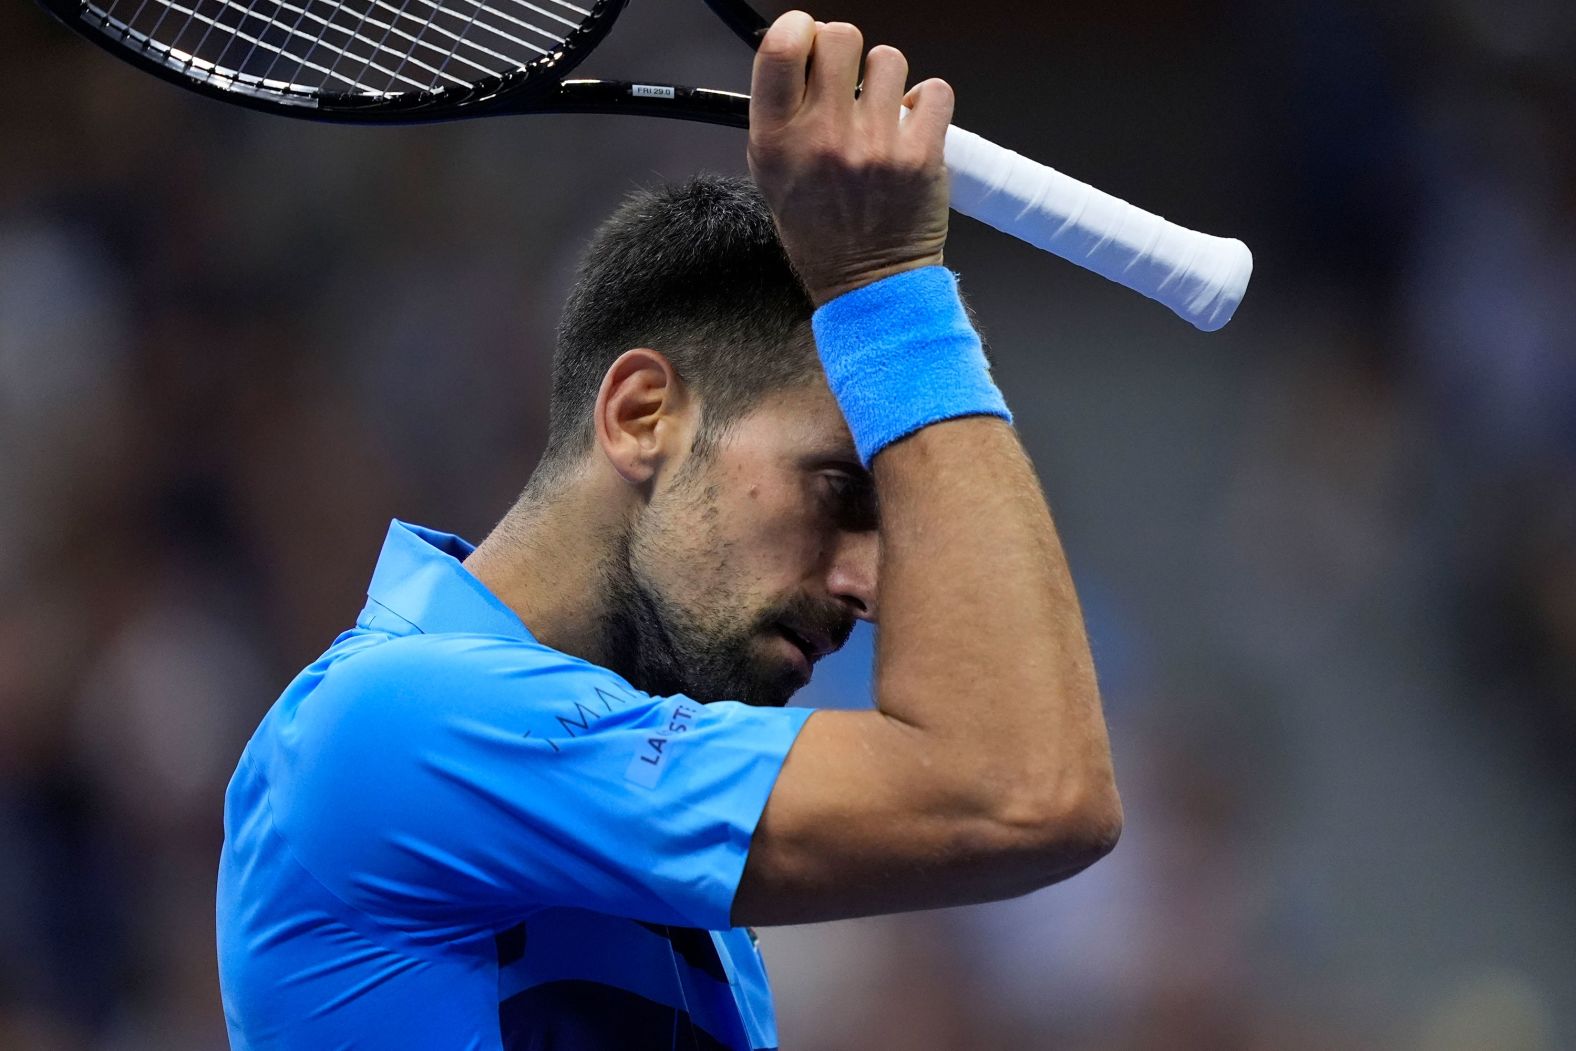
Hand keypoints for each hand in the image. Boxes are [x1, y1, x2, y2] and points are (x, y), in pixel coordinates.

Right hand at [747, 11, 953, 305]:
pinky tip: (912, 126)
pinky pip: (933, 90)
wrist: (869, 282)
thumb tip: (800, 50)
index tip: (808, 38)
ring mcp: (874, 145)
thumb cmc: (821, 231)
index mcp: (777, 141)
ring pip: (888, 59)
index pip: (780, 48)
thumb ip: (781, 114)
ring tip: (882, 113)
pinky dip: (926, 103)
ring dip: (887, 78)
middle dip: (845, 49)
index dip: (799, 28)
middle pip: (840, 37)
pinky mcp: (919, 155)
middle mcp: (823, 138)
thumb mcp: (773, 176)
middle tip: (848, 79)